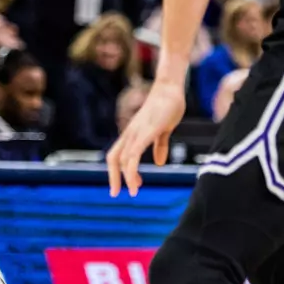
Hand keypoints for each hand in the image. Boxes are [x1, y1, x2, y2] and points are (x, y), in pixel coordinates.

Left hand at [106, 82, 185, 197]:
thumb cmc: (167, 106)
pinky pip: (136, 151)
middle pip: (114, 158)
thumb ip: (160, 146)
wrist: (170, 88)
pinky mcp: (147, 130)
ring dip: (127, 176)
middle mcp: (130, 133)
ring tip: (134, 189)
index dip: (114, 172)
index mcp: (132, 134)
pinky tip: (136, 177)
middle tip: (116, 194)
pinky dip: (133, 166)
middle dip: (113, 178)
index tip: (120, 188)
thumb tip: (158, 163)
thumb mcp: (163, 130)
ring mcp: (137, 131)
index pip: (116, 155)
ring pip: (124, 157)